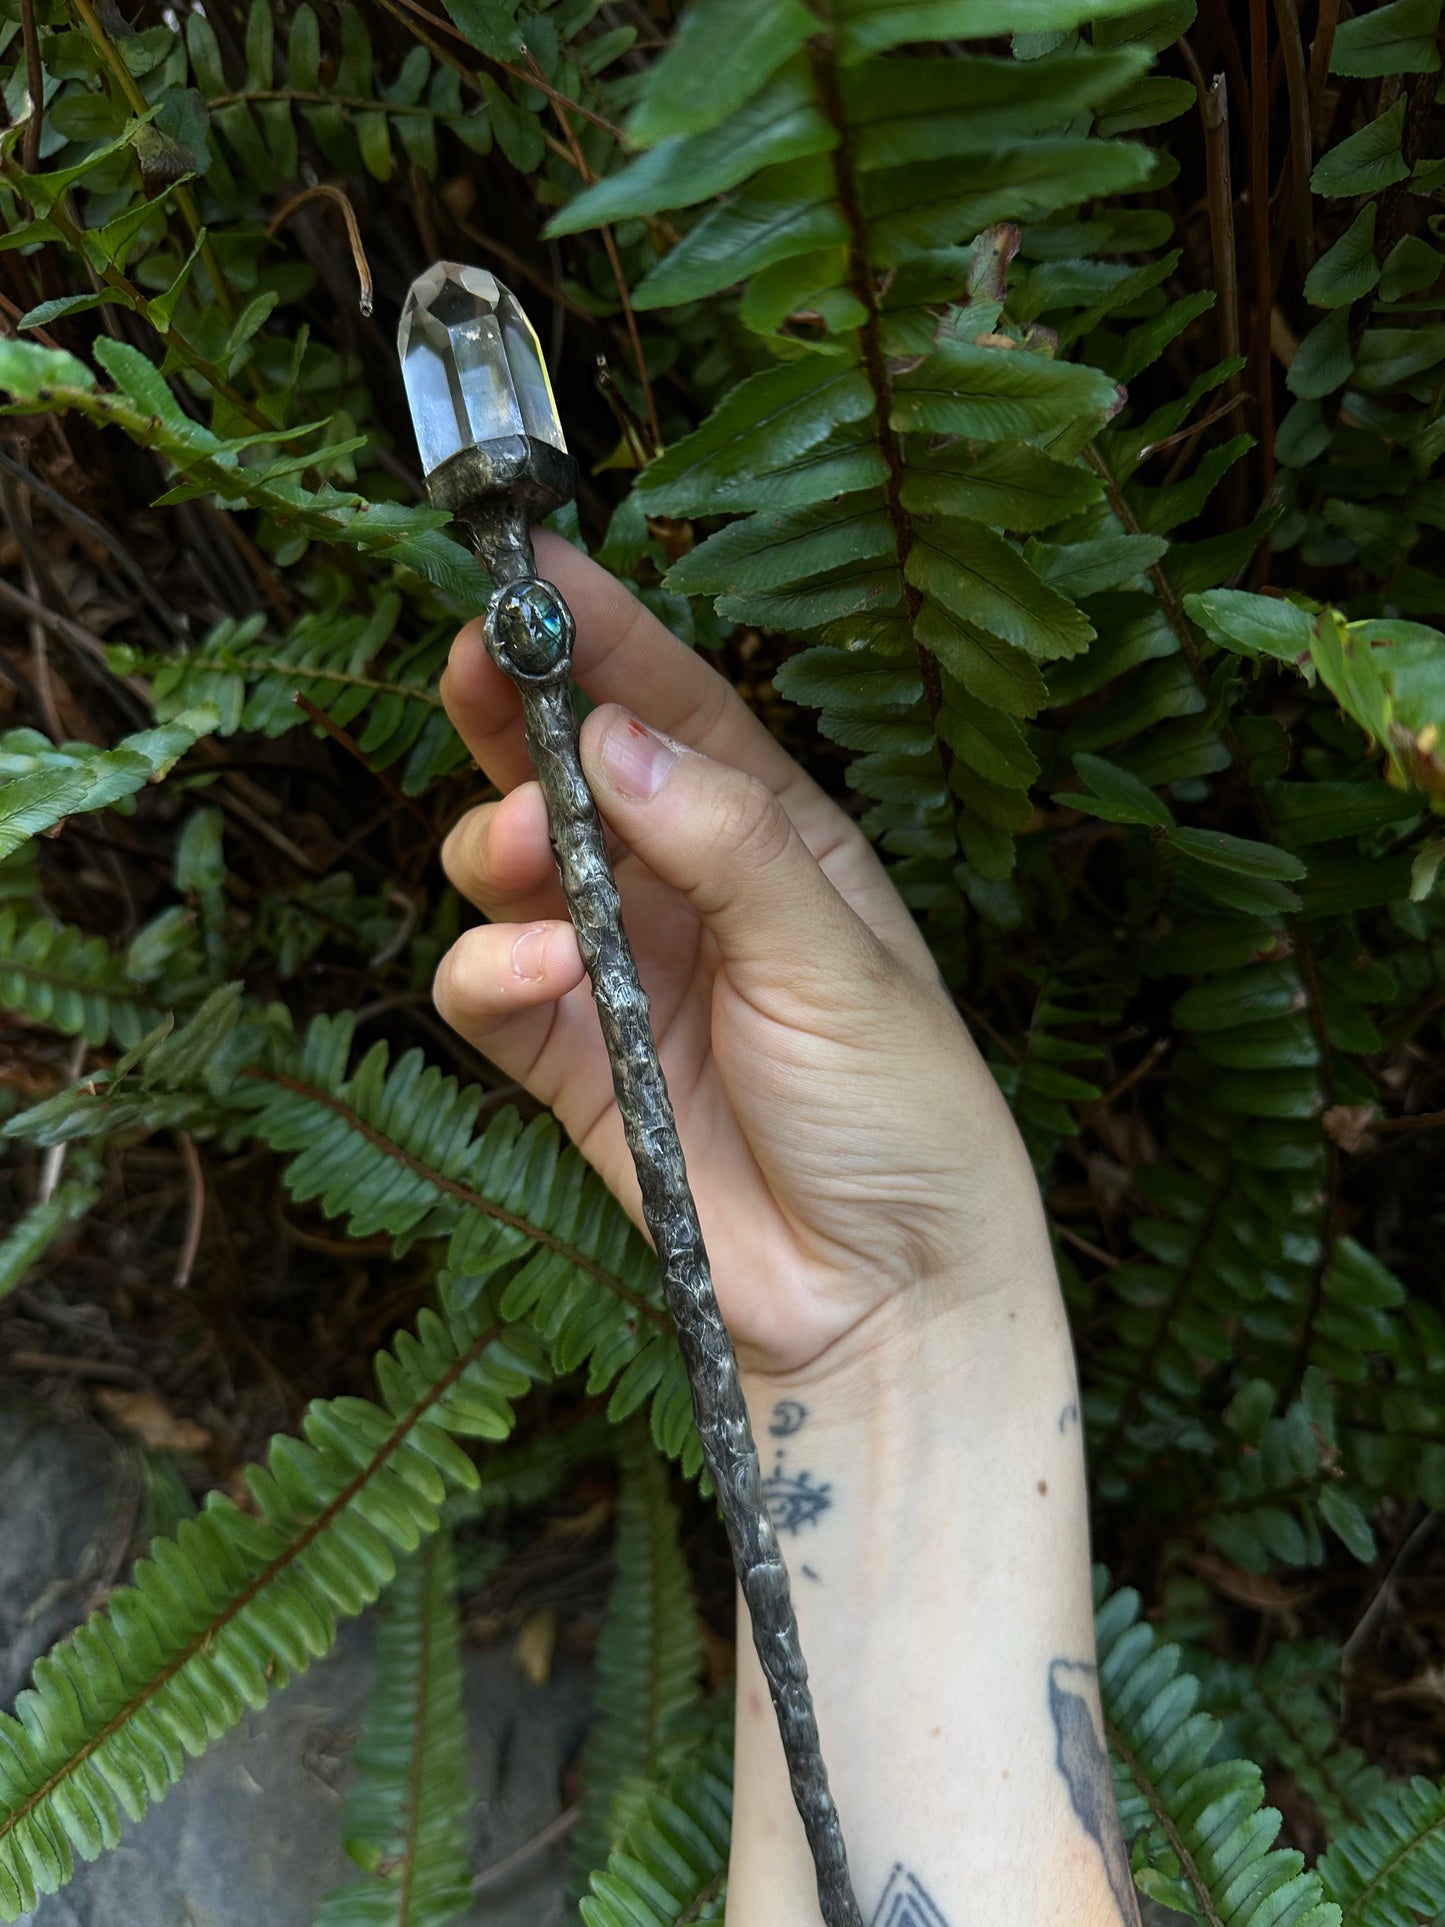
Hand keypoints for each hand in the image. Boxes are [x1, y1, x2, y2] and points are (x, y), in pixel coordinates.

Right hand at [433, 533, 1053, 1384]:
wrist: (882, 1297)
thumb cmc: (902, 1114)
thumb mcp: (838, 959)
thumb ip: (724, 845)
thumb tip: (611, 738)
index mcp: (775, 840)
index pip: (678, 711)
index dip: (605, 633)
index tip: (533, 564)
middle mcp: (688, 891)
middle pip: (572, 773)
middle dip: (514, 714)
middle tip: (476, 665)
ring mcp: (619, 973)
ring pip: (509, 867)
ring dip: (497, 839)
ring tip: (526, 849)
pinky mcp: (568, 1061)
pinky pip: (489, 987)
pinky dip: (490, 969)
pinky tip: (541, 975)